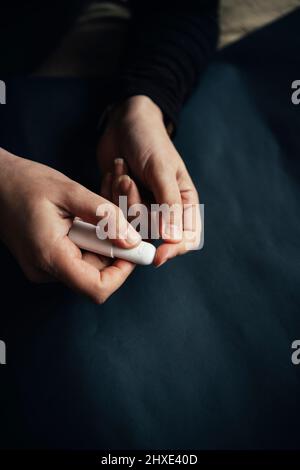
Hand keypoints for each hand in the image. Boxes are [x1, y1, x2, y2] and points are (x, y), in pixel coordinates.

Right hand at [0, 148, 140, 302]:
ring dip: (103, 242)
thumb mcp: (70, 192)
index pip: (98, 288)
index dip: (123, 272)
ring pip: (89, 265)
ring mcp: (44, 267)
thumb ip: (106, 216)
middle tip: (118, 216)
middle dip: (115, 248)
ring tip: (97, 212)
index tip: (133, 247)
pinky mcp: (45, 260)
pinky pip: (78, 257)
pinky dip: (90, 240)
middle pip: (97, 275)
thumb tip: (133, 241)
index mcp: (51, 256)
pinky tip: (85, 218)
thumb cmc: (26, 182)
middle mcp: (46, 270)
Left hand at [97, 95, 200, 265]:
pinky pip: (113, 214)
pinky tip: (114, 171)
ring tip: (121, 168)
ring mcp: (141, 207)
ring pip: (128, 225)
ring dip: (120, 196)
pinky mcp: (121, 204)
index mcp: (184, 203)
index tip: (157, 257)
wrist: (124, 123)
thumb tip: (173, 239)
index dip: (173, 250)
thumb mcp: (161, 170)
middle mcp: (164, 210)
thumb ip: (169, 205)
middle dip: (135, 207)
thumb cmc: (149, 141)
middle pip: (151, 233)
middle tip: (128, 179)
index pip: (186, 239)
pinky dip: (109, 193)